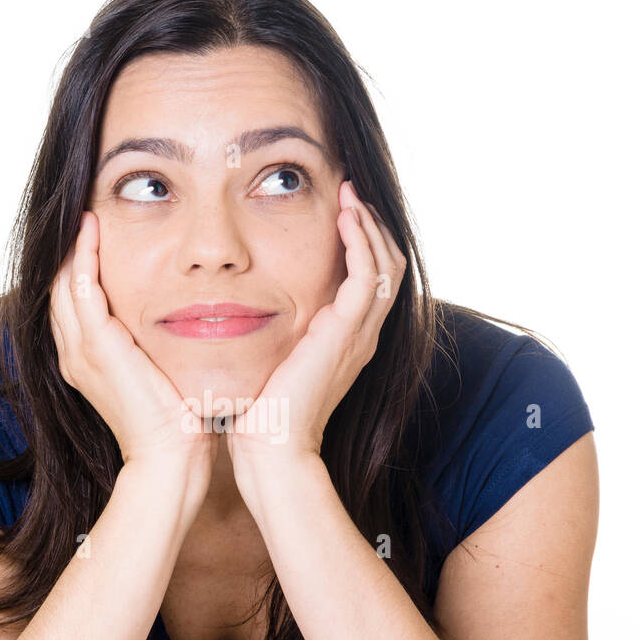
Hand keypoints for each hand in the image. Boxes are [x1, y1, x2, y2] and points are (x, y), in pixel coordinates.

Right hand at [49, 211, 219, 482]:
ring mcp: (81, 351)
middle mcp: (74, 354)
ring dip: (73, 245)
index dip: (78, 265)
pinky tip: (92, 229)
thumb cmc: (177, 421)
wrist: (171, 456)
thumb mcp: (159, 372)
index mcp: (87, 361)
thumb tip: (179, 322)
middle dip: (70, 249)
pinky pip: (81, 288)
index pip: (73, 301)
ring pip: (63, 282)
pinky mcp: (97, 347)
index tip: (94, 233)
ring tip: (85, 213)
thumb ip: (155, 347)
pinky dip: (84, 255)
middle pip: (59, 287)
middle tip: (84, 213)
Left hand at [225, 179, 406, 481]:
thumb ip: (279, 333)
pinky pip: (367, 275)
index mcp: (348, 340)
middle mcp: (362, 335)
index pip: (372, 279)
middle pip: (389, 265)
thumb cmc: (263, 412)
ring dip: (369, 224)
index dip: (364, 242)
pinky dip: (360, 242)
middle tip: (353, 192)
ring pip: (385, 264)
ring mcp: (359, 334)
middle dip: (373, 225)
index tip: (343, 210)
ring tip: (351, 195)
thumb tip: (250, 308)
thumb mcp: (275, 360)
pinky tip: (345, 218)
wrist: (272, 448)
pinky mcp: (346, 332)